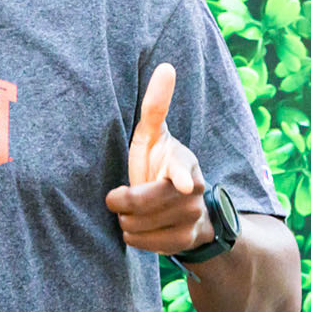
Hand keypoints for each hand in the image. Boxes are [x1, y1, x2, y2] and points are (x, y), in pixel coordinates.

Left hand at [105, 63, 212, 254]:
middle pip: (144, 202)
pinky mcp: (187, 240)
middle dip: (123, 202)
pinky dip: (136, 239)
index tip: (183, 184)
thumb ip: (156, 106)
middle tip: (117, 197)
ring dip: (127, 221)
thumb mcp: (153, 136)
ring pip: (142, 225)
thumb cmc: (158, 164)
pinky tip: (138, 229)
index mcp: (184, 162)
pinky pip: (148, 245)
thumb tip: (166, 66)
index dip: (181, 176)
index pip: (182, 169)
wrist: (183, 209)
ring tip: (130, 213)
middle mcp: (193, 190)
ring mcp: (193, 217)